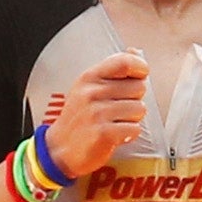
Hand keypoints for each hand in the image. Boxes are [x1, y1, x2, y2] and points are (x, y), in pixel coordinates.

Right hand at [39, 49, 151, 179]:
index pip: (124, 62)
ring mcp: (97, 113)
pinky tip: (116, 135)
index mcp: (89, 78)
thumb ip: (113, 70)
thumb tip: (135, 52)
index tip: (141, 74)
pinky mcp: (104, 133)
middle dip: (134, 99)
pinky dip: (129, 134)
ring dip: (132, 119)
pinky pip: (135, 128)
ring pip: (140, 109)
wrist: (60, 150)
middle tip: (118, 109)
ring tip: (115, 123)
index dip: (140, 67)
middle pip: (138, 87)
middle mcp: (92, 93)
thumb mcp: (88, 88)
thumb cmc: (78, 119)